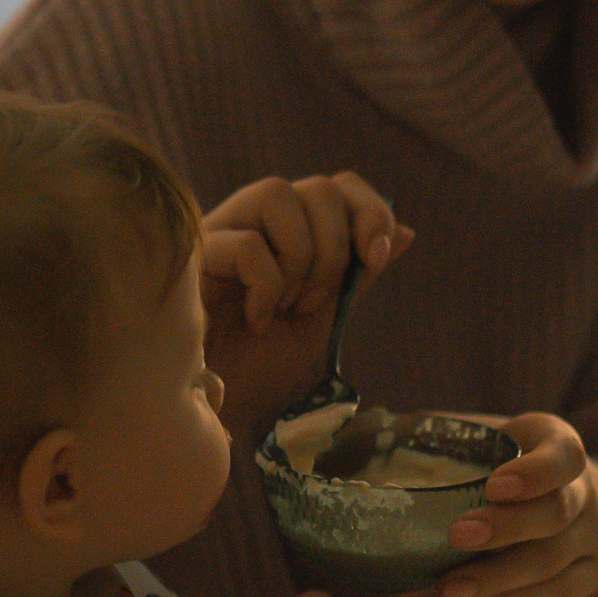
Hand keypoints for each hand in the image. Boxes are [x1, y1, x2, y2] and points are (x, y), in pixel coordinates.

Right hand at [199, 173, 414, 435]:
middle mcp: (252, 219)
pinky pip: (248, 241)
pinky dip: (266, 285)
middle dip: (334, 248)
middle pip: (317, 186)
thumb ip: (355, 274)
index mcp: (287, 232)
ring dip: (300, 259)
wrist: (217, 410)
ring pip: (278, 192)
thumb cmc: (260, 368)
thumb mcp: (323, 319)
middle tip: (313, 304)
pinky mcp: (192, 253)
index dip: (368, 209)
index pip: (336, 186)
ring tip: (284, 306)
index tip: (377, 255)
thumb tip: (405, 232)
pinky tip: (253, 319)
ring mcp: (219, 230)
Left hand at [435, 414, 597, 596]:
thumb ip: (440, 440)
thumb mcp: (476, 442)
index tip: (493, 486)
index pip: (563, 456)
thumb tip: (376, 439)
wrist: (537, 499)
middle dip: (505, 529)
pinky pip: (563, 593)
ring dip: (501, 577)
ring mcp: (594, 533)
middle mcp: (586, 489)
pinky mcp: (593, 570)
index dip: (534, 473)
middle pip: (556, 512)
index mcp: (559, 444)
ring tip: (452, 588)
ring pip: (555, 560)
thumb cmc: (492, 467)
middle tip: (457, 536)